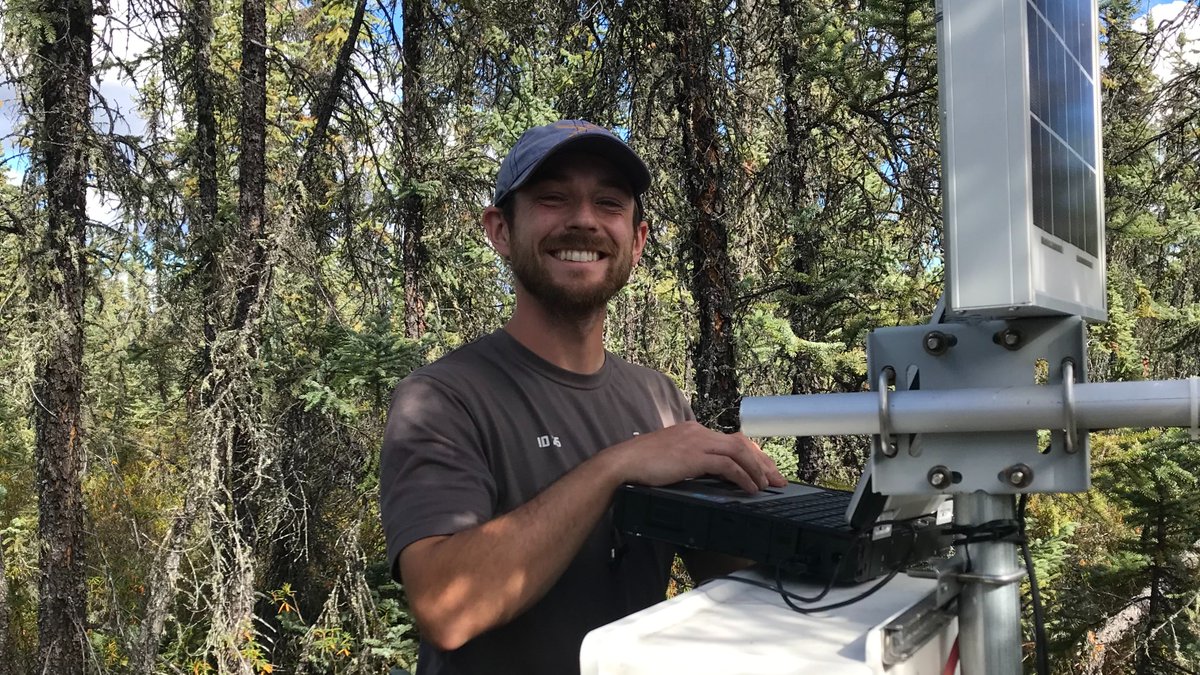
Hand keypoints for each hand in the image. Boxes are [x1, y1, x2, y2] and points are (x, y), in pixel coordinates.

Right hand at [602, 421, 786, 492]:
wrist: (623, 463)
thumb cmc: (641, 465)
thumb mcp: (670, 458)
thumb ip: (689, 460)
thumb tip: (706, 475)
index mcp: (694, 430)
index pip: (732, 440)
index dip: (752, 455)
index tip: (764, 470)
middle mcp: (699, 431)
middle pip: (742, 443)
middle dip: (763, 462)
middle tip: (778, 479)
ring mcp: (697, 442)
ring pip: (739, 452)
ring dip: (757, 470)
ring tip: (766, 486)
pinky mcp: (694, 456)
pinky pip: (728, 466)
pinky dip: (743, 477)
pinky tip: (750, 489)